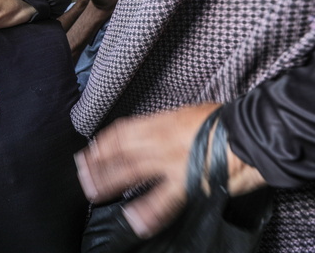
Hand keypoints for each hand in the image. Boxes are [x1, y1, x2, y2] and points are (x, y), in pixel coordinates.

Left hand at [76, 104, 266, 238]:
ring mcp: (170, 161)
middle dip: (97, 164)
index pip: (121, 131)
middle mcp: (159, 140)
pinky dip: (147, 211)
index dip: (102, 143)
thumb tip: (155, 133)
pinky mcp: (187, 182)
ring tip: (94, 194)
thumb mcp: (188, 115)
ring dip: (108, 183)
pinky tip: (134, 221)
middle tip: (82, 174)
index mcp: (160, 122)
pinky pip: (162, 200)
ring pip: (130, 172)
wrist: (252, 133)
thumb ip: (167, 125)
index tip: (90, 152)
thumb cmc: (226, 122)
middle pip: (118, 152)